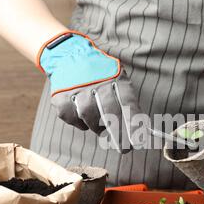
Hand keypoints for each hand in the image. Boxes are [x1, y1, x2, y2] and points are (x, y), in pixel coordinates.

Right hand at [38, 31, 142, 152]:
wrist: (69, 55)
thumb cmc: (101, 75)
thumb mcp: (118, 80)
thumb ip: (129, 104)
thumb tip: (142, 131)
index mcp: (115, 78)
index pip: (127, 104)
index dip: (132, 125)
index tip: (137, 142)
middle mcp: (96, 82)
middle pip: (109, 114)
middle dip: (119, 134)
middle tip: (124, 148)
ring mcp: (77, 90)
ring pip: (90, 118)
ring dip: (97, 127)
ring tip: (100, 126)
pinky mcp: (61, 97)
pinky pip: (74, 119)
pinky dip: (80, 123)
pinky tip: (83, 116)